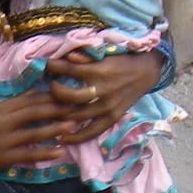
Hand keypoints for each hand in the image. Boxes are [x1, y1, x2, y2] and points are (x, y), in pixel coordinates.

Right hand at [0, 90, 76, 174]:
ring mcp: (4, 140)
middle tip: (77, 107)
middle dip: (57, 109)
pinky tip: (59, 151)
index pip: (29, 99)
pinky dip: (45, 152)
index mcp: (1, 108)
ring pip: (34, 132)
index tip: (68, 94)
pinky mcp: (5, 157)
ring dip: (55, 128)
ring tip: (73, 125)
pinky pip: (29, 153)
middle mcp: (2, 121)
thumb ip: (16, 103)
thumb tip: (38, 91)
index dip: (50, 96)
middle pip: (34, 112)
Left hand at [41, 48, 163, 140]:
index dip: (54, 67)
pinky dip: (77, 137)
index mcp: (99, 71)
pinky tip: (63, 138)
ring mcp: (107, 106)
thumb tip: (66, 57)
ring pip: (78, 115)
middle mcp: (102, 90)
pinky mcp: (112, 117)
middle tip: (48, 89)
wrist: (146, 72)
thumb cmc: (122, 60)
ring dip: (60, 115)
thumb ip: (85, 57)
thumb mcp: (105, 54)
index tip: (45, 66)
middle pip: (70, 96)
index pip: (70, 70)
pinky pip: (93, 131)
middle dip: (55, 93)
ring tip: (48, 113)